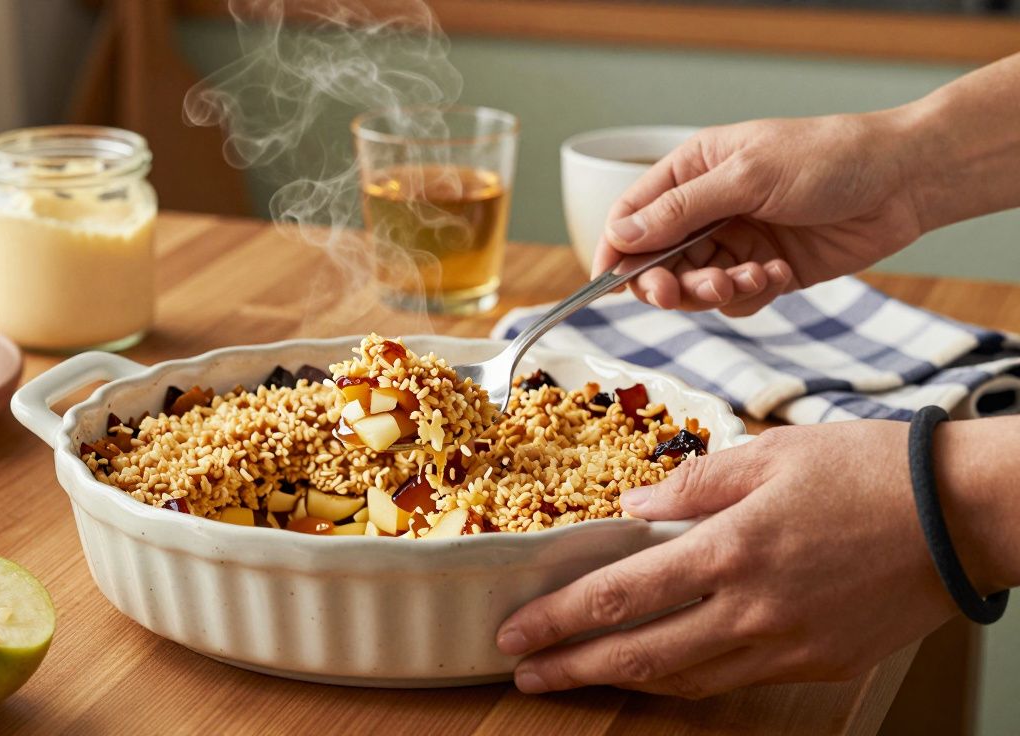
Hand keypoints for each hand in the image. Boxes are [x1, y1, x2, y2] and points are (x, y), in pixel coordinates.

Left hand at [495, 422, 962, 697]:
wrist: (963, 516)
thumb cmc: (868, 471)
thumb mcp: (771, 452)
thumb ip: (692, 482)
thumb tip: (631, 507)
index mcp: (733, 547)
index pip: (622, 595)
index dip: (561, 619)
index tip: (515, 631)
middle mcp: (754, 608)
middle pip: (641, 654)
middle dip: (573, 668)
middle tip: (524, 674)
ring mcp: (789, 645)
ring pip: (686, 678)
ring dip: (624, 681)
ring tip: (577, 676)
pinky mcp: (820, 664)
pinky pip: (736, 680)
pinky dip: (687, 678)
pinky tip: (661, 670)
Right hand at [591, 113, 925, 315]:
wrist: (903, 181)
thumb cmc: (827, 158)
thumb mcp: (746, 178)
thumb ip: (680, 210)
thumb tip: (619, 236)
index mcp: (692, 171)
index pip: (631, 216)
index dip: (615, 251)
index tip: (610, 284)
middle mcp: (707, 208)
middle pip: (657, 260)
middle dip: (667, 281)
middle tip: (678, 294)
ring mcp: (736, 241)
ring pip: (695, 285)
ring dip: (715, 290)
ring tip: (750, 278)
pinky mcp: (765, 271)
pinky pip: (735, 299)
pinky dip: (751, 293)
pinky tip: (780, 273)